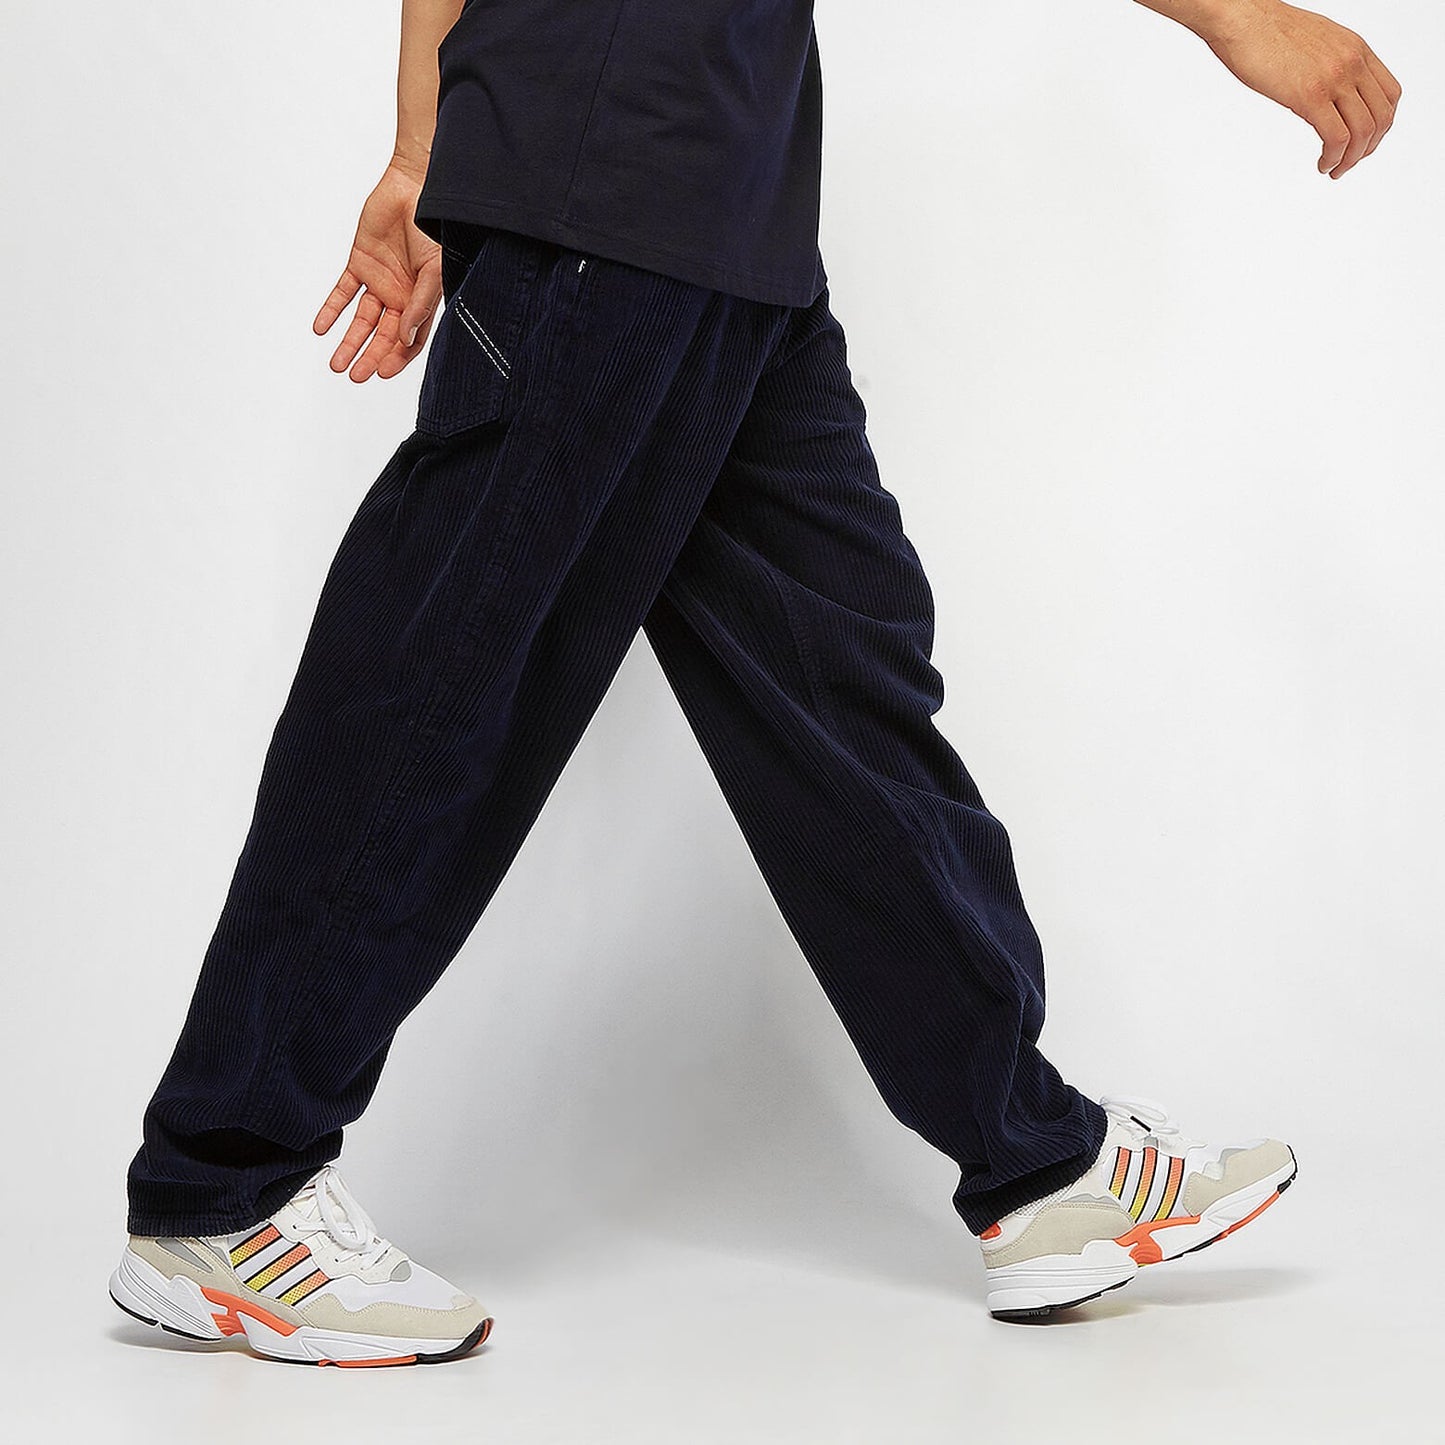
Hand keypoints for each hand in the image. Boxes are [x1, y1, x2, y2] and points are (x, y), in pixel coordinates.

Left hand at [313, 157, 440, 381]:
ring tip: (337, 364)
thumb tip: (405, 338)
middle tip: (355, 376)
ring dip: (349, 342)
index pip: (410, 340)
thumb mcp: (434, 270)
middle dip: (370, 356)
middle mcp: (402, 295)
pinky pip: (343, 292)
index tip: (381, 373)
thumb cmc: (435, 227)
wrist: (415, 186)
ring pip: (362, 320)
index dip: (397, 358)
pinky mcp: (360, 263)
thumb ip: (420, 304)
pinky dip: (331, 310)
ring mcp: (380, 281)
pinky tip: (321, 328)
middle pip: (384, 335)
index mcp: (423, 300)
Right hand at [1197, 0, 1401, 177]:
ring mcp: (1334, 79)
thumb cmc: (1265, 31)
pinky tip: (1322, 163)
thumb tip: (1325, 86)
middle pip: (1381, 116)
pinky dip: (1334, 158)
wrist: (1243, 19)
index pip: (1389, 93)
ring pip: (1363, 131)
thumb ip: (1329, 63)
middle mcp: (1352, 62)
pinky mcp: (1310, 96)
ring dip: (1352, 159)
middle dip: (1368, 148)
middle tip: (1349, 162)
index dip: (1381, 124)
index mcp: (1356, 48)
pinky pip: (1336, 137)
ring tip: (1335, 169)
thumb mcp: (1314, 43)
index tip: (1363, 141)